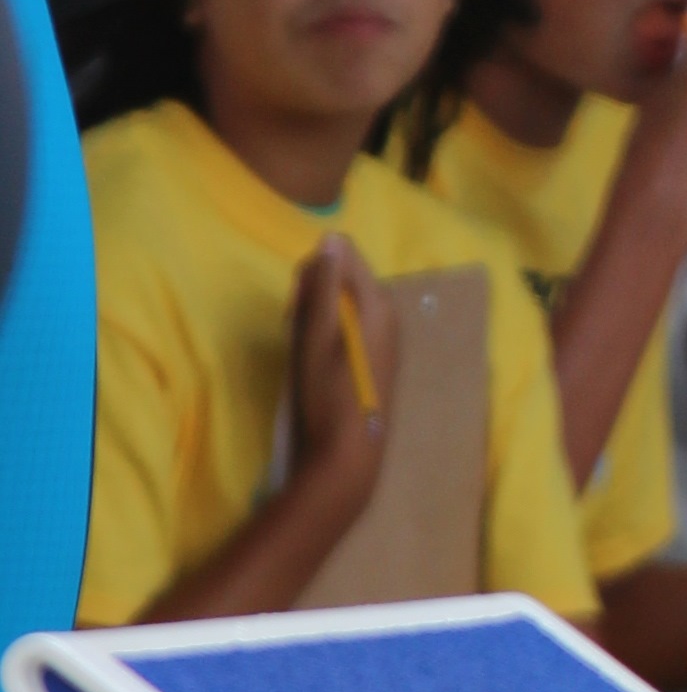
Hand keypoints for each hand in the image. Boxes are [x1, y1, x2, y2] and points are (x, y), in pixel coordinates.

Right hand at [286, 233, 396, 523]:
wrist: (348, 453)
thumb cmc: (327, 392)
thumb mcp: (318, 334)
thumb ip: (326, 284)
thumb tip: (332, 238)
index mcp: (378, 301)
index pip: (345, 255)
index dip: (313, 272)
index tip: (295, 303)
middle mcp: (389, 313)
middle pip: (344, 280)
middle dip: (313, 295)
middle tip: (292, 327)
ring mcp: (386, 337)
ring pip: (343, 305)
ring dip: (316, 316)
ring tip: (301, 348)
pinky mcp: (378, 357)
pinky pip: (350, 327)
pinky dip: (328, 334)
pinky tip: (315, 361)